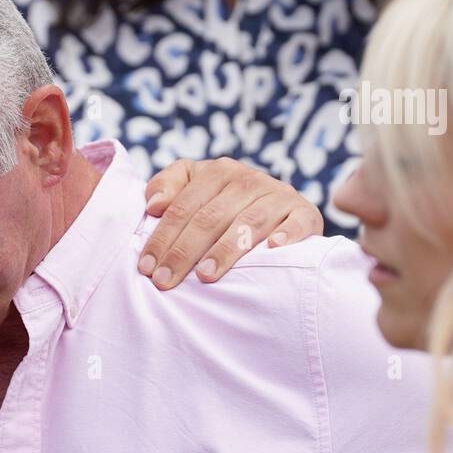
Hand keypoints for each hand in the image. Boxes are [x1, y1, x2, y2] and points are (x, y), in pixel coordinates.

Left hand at [137, 157, 322, 289]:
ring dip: (226, 249)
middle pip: (211, 216)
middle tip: (166, 280)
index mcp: (218, 171)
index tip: (147, 267)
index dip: (163, 237)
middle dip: (184, 251)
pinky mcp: (306, 213)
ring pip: (249, 221)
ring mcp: (279, 195)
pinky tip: (272, 250)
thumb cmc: (224, 205)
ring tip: (205, 275)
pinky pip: (297, 223)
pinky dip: (286, 234)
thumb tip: (154, 204)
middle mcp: (249, 179)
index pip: (183, 206)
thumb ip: (168, 186)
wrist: (281, 209)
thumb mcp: (193, 187)